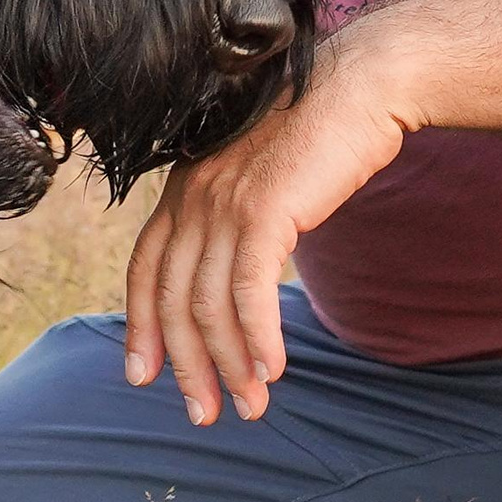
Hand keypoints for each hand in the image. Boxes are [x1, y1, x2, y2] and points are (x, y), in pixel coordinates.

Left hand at [122, 19, 424, 425]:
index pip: (145, 268)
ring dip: (230, 365)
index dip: (140, 326)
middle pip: (174, 298)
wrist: (360, 87)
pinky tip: (273, 369)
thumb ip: (235, 220)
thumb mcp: (260, 179)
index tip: (143, 376)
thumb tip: (230, 279)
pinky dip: (258, 338)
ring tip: (251, 405)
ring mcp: (225, 201)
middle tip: (204, 414)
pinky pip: (250, 292)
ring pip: (211, 305)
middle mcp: (194, 194)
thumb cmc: (319, 135)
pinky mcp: (264, 209)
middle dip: (187, 365)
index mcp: (185, 186)